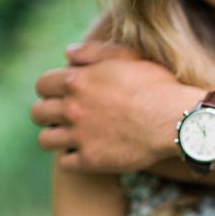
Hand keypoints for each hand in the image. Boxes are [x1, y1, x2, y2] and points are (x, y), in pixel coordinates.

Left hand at [31, 41, 202, 171]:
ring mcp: (80, 136)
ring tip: (72, 137)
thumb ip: (94, 52)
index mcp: (76, 81)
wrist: (176, 121)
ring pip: (46, 140)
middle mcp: (72, 109)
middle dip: (48, 114)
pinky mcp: (91, 160)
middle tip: (66, 117)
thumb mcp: (128, 57)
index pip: (43, 85)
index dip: (51, 90)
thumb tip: (67, 54)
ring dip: (56, 138)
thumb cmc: (157, 86)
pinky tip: (87, 153)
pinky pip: (65, 163)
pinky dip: (73, 159)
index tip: (63, 95)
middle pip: (38, 113)